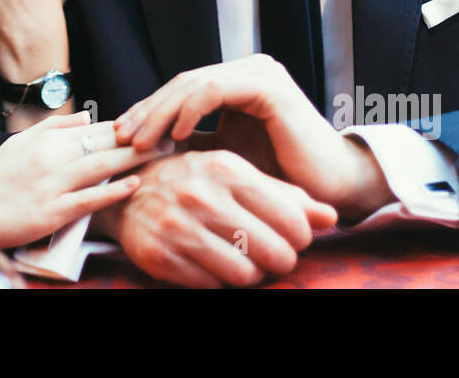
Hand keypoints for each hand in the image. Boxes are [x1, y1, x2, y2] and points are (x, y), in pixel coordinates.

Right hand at [0, 111, 170, 248]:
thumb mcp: (20, 143)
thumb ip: (54, 128)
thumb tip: (86, 117)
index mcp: (47, 141)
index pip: (95, 129)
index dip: (127, 125)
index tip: (154, 122)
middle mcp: (52, 159)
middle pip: (105, 143)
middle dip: (141, 138)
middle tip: (172, 134)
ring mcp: (52, 185)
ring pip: (101, 166)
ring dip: (135, 157)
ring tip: (163, 152)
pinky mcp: (51, 212)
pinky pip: (87, 199)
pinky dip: (111, 190)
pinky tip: (133, 184)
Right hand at [95, 149, 337, 286]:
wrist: (126, 190)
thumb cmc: (195, 180)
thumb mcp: (238, 174)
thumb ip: (286, 194)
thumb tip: (331, 217)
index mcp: (227, 169)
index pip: (291, 220)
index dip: (300, 237)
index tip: (291, 237)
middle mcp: (203, 196)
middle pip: (274, 253)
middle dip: (279, 260)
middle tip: (271, 254)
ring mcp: (179, 228)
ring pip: (245, 276)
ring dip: (250, 274)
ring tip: (242, 260)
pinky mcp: (160, 256)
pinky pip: (211, 288)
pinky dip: (218, 282)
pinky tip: (212, 264)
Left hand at [114, 54, 394, 221]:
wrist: (326, 187)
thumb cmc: (278, 175)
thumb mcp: (224, 154)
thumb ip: (192, 140)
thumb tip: (143, 142)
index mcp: (239, 80)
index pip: (182, 87)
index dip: (149, 109)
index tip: (121, 136)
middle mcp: (249, 68)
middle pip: (183, 82)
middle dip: (148, 110)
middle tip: (120, 137)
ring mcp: (259, 72)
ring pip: (193, 84)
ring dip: (161, 113)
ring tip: (139, 141)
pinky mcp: (267, 86)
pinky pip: (215, 91)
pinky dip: (189, 111)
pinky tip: (173, 137)